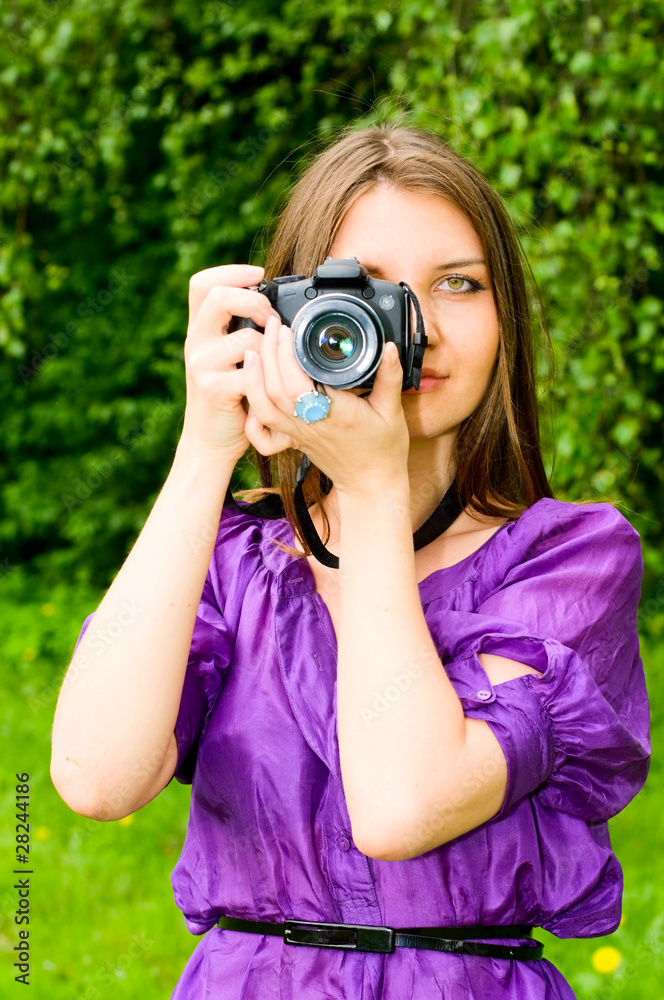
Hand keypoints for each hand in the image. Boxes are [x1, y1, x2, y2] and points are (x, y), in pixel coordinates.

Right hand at [178, 263, 280, 462]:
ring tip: (275, 361)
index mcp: (199, 331)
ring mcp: (202, 366)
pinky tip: (270, 383)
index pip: (202, 283)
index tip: (259, 275)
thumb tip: (270, 304)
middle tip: (271, 318)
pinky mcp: (215, 389)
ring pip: (247, 338)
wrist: (209, 442)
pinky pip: (253, 370)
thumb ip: (236, 332)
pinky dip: (268, 374)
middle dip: (254, 301)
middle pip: (217, 297)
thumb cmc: (227, 399)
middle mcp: (195, 343)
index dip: (232, 272)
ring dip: (271, 346)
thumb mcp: (224, 359)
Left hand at [242, 316, 409, 495]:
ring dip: (254, 376)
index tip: (288, 329)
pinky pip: (263, 430)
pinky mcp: (292, 440)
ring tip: (255, 348)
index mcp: (334, 413)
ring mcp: (297, 433)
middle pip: (274, 388)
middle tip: (272, 325)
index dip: (287, 354)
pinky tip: (251, 389)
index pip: (299, 382)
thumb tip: (388, 348)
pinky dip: (252, 410)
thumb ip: (390, 377)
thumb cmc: (382, 449)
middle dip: (268, 352)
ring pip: (263, 405)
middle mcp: (309, 423)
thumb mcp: (392, 411)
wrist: (371, 483)